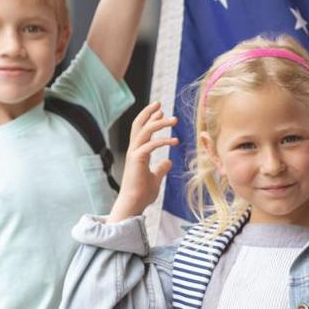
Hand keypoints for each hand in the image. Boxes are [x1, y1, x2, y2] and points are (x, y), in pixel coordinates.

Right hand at [109, 102, 181, 220]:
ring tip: (174, 120)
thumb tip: (168, 162)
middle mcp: (134, 150)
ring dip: (159, 123)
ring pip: (145, 131)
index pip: (142, 130)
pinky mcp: (136, 160)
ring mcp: (134, 154)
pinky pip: (150, 145)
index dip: (150, 119)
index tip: (161, 110)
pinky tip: (175, 141)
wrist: (134, 204)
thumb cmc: (142, 193)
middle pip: (139, 125)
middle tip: (160, 104)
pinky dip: (162, 141)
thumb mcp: (156, 178)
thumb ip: (161, 169)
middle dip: (149, 113)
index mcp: (137, 152)